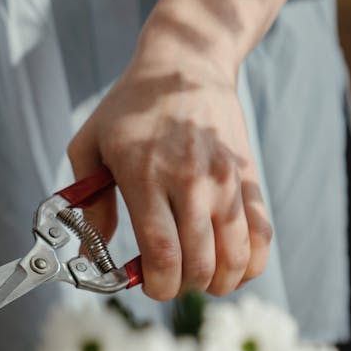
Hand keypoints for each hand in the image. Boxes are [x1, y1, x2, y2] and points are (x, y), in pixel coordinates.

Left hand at [67, 32, 271, 300]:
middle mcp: (190, 181)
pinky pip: (262, 236)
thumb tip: (93, 255)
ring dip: (217, 282)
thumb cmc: (130, 108)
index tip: (148, 285)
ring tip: (199, 276)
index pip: (162, 251)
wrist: (186, 63)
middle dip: (183, 287)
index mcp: (145, 175)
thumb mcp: (90, 145)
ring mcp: (226, 180)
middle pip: (199, 263)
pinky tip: (232, 268)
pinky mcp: (248, 178)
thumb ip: (88, 203)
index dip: (158, 284)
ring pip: (235, 257)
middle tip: (169, 280)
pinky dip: (250, 264)